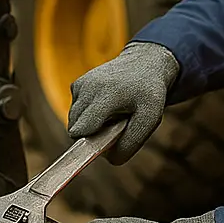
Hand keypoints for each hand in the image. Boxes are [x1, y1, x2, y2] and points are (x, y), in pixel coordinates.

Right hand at [68, 42, 178, 163]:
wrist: (145, 63)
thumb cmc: (148, 94)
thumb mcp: (150, 119)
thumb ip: (130, 143)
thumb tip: (108, 159)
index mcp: (107, 94)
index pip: (80, 130)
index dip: (89, 143)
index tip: (101, 145)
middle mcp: (89, 86)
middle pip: (75, 129)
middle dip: (92, 134)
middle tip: (116, 124)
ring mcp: (80, 83)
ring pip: (73, 121)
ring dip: (90, 124)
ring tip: (112, 112)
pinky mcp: (76, 84)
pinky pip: (75, 110)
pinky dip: (87, 113)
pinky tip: (105, 104)